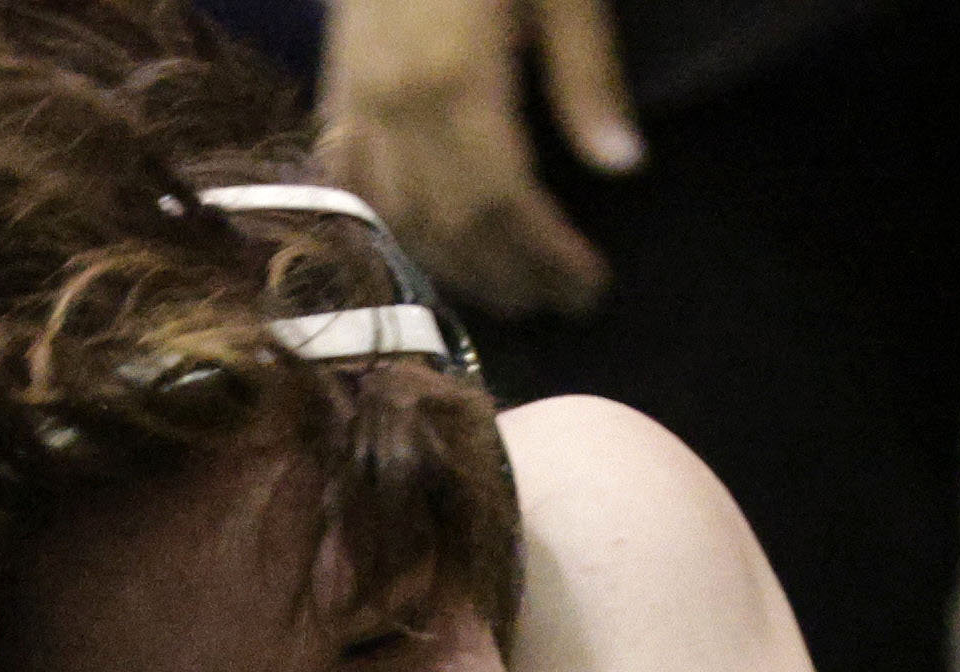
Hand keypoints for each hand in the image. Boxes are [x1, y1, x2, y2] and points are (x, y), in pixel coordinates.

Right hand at [318, 0, 643, 320]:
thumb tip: (622, 166)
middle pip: (452, 226)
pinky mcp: (338, 81)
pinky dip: (383, 220)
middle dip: (509, 276)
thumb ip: (586, 77)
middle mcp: (398, 105)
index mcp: (458, 82)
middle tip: (559, 305)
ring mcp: (358, 96)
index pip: (505, 204)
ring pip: (399, 214)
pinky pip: (349, 175)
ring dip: (452, 266)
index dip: (547, 257)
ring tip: (504, 291)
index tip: (591, 287)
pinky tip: (418, 245)